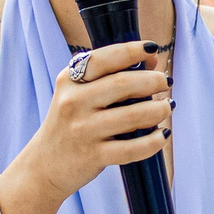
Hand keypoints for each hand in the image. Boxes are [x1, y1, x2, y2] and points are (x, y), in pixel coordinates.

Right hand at [10, 39, 171, 206]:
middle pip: (124, 84)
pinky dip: (154, 141)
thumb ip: (110, 75)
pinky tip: (162, 134)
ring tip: (166, 107)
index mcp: (69, 80)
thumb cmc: (70, 122)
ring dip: (159, 109)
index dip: (133, 50)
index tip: (152, 49)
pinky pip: (133, 148)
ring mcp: (83, 130)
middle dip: (153, 80)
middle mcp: (73, 102)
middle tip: (166, 82)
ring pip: (134, 115)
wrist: (46, 164)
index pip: (104, 58)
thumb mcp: (78, 94)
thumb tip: (152, 62)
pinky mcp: (93, 156)